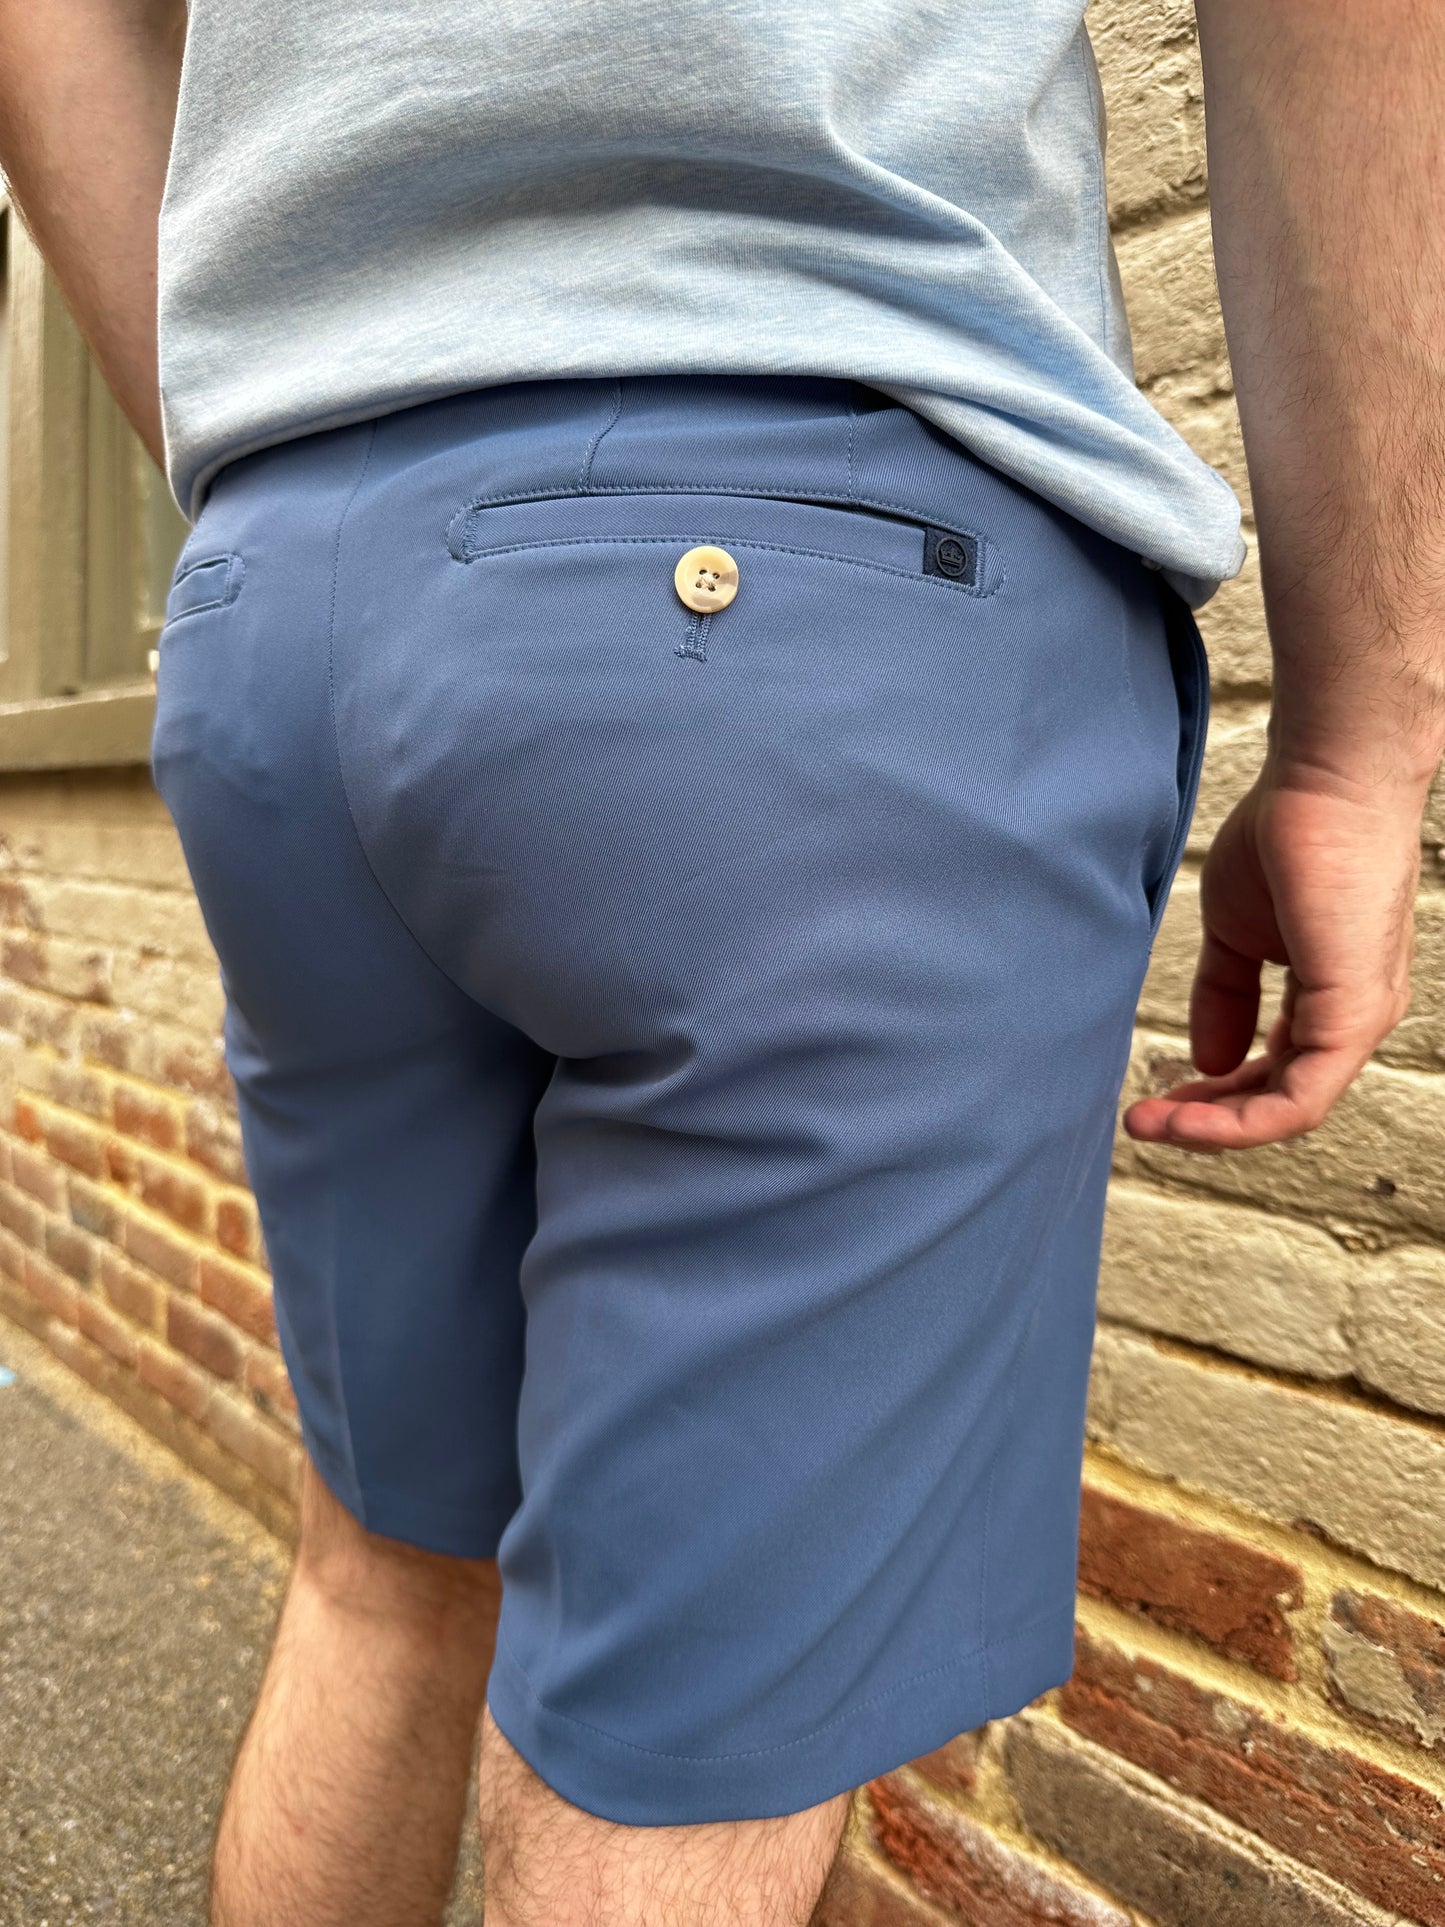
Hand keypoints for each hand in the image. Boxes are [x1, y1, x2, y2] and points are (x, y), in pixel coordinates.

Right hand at [1123, 768, 1419, 1151]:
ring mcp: (1358, 1018)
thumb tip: (1208, 1058)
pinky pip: (1299, 1099)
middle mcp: (1351, 1016)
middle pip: (1279, 1099)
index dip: (1211, 1096)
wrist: (1323, 784)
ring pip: (1289, 1110)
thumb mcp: (1235, 932)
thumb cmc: (1290, 835)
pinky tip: (1188, 1118)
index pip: (1273, 1072)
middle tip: (1144, 1123)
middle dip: (1206, 1121)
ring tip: (1152, 1127)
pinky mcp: (1354, 1014)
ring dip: (1215, 1130)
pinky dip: (1239, 1120)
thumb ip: (1223, 996)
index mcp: (1327, 997)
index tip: (1153, 1100)